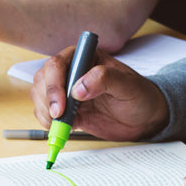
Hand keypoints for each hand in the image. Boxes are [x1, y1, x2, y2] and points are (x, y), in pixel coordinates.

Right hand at [30, 47, 169, 141]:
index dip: (54, 84)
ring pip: (40, 96)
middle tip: (59, 118)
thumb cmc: (140, 96)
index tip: (61, 105)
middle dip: (46, 100)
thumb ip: (105, 79)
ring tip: (62, 124)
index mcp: (85, 57)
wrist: (145, 118)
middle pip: (43, 79)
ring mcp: (67, 91)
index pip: (57, 64)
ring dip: (45, 112)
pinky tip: (63, 128)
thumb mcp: (128, 85)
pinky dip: (49, 123)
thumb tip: (79, 88)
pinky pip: (47, 114)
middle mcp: (72, 72)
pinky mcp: (67, 110)